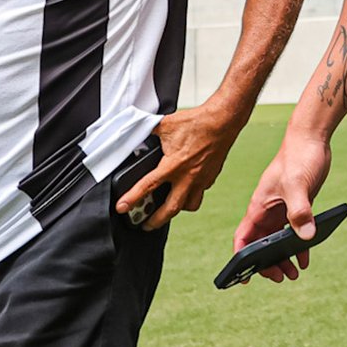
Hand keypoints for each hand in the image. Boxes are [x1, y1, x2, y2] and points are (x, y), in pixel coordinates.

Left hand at [113, 104, 242, 230]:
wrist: (223, 121)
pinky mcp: (211, 176)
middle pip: (170, 209)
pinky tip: (186, 187)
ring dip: (177, 210)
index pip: (148, 186)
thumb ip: (148, 132)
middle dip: (156, 221)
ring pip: (189, 205)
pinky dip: (192, 194)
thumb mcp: (165, 125)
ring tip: (168, 209)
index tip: (122, 208)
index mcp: (174, 165)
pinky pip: (200, 192)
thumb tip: (136, 132)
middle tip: (146, 225)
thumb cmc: (198, 122)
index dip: (132, 199)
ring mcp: (201, 179)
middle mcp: (188, 176)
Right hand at [233, 131, 330, 282]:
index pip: (243, 238)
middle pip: (260, 244)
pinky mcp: (296, 205)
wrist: (311, 139)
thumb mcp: (298, 185)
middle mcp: (267, 210)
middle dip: (267, 264)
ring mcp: (281, 208)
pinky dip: (298, 245)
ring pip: (276, 241)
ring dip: (283, 258)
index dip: (240, 258)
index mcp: (259, 207)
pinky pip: (293, 231)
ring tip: (294, 274)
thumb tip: (305, 238)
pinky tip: (306, 256)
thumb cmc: (298, 157)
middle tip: (281, 278)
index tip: (243, 277)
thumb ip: (300, 211)